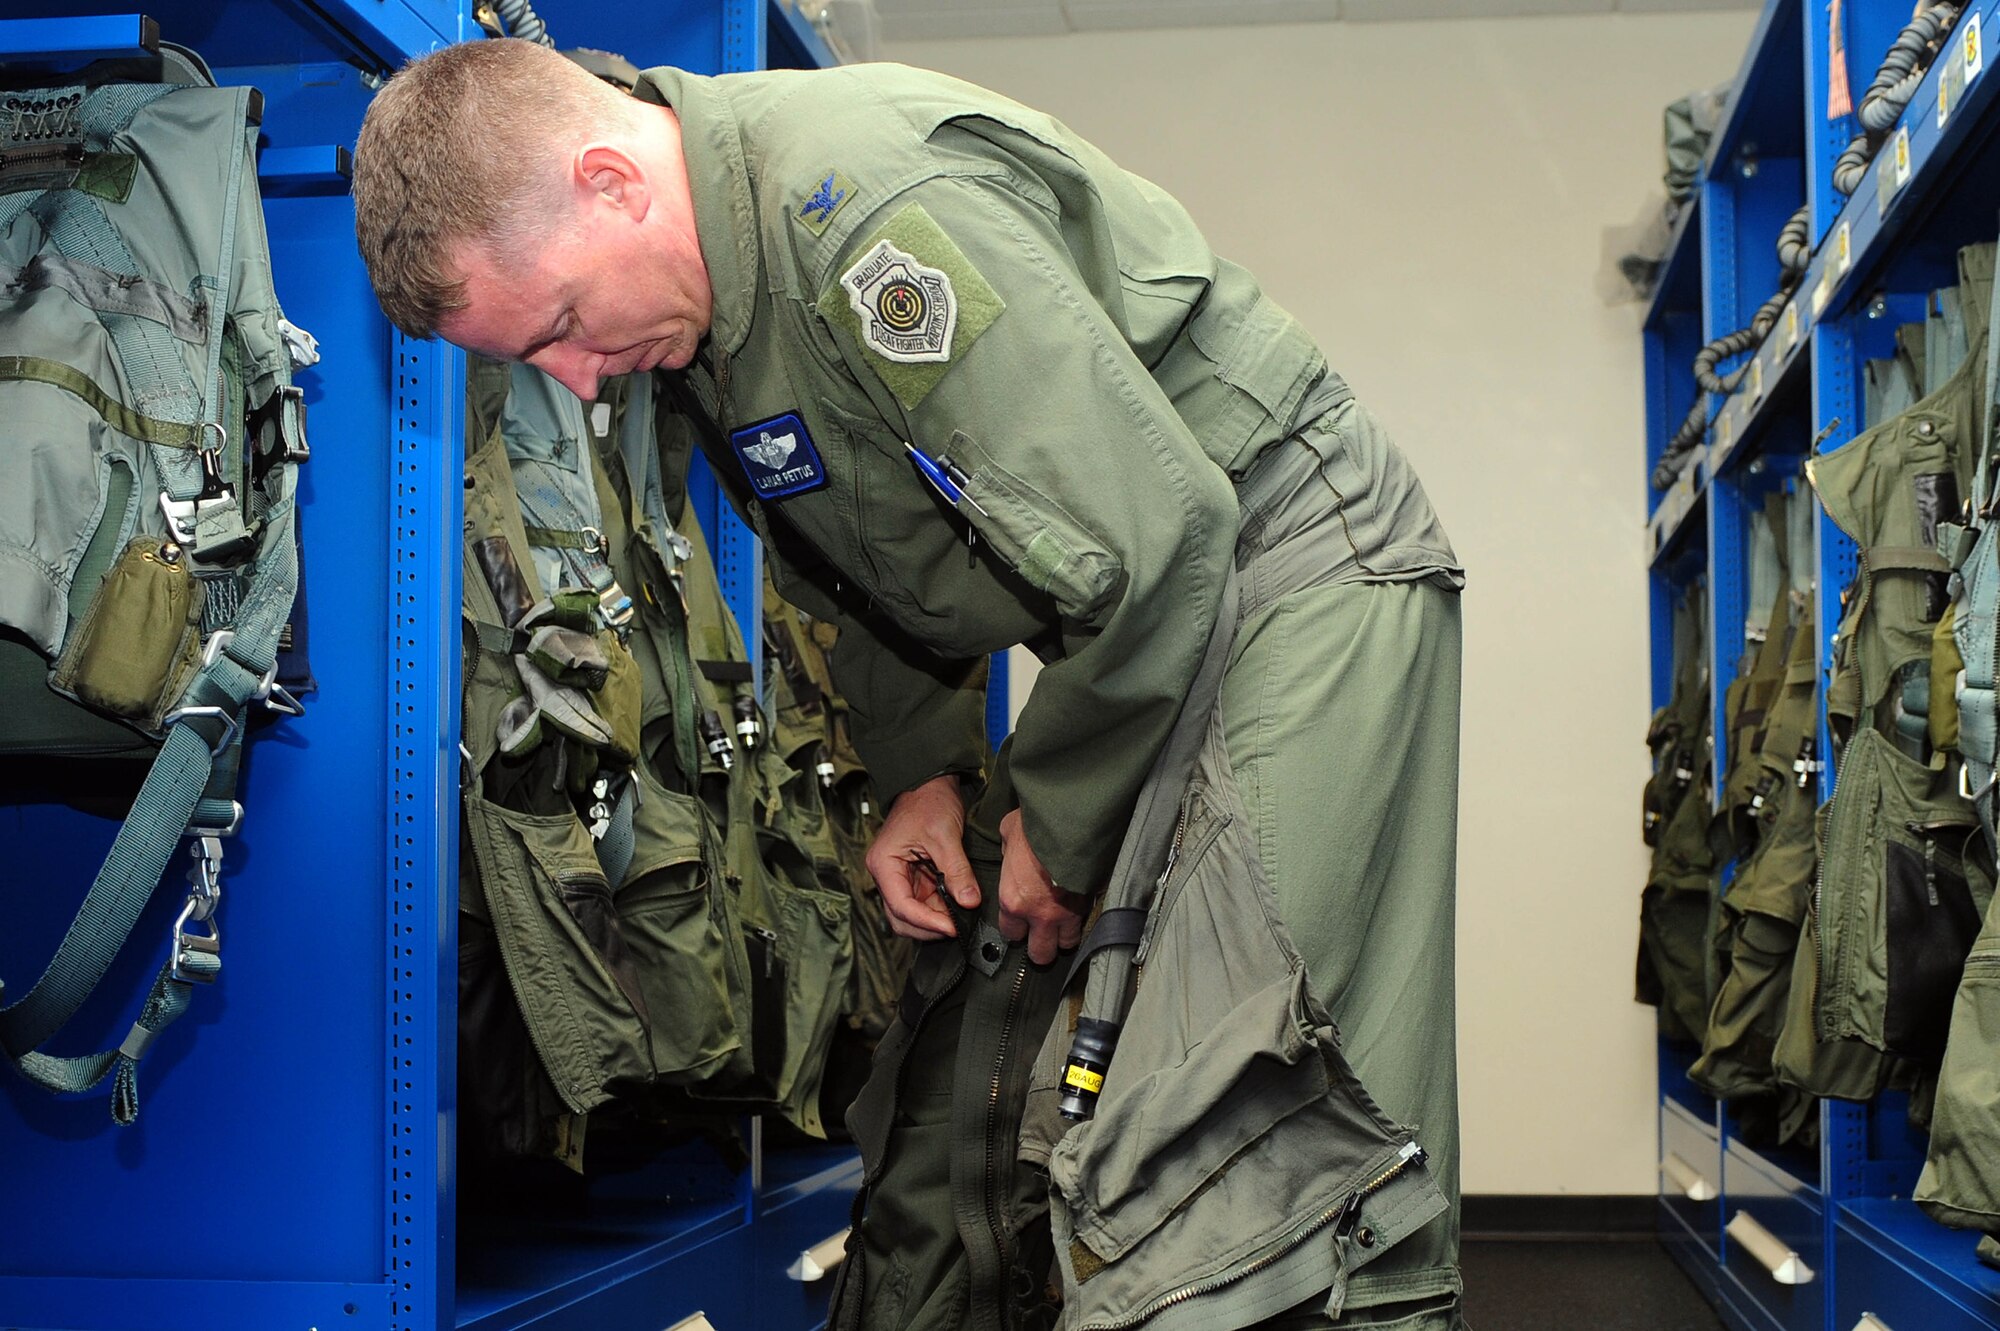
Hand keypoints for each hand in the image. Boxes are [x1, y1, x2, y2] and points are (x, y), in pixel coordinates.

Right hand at [866, 774, 979, 941]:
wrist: (930, 783)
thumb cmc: (929, 801)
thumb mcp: (944, 836)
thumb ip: (956, 871)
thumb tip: (969, 902)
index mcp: (884, 864)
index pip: (901, 907)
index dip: (927, 922)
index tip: (952, 928)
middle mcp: (887, 875)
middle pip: (902, 918)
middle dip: (929, 927)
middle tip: (957, 928)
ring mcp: (900, 878)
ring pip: (912, 915)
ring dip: (935, 920)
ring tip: (960, 917)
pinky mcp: (914, 877)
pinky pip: (924, 903)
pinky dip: (939, 910)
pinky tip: (957, 907)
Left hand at [996, 808, 1087, 965]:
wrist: (1070, 821)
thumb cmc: (1036, 826)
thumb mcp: (1009, 834)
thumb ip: (1008, 852)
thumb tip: (1012, 854)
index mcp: (1013, 900)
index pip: (1011, 934)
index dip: (1016, 930)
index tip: (1020, 924)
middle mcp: (1038, 915)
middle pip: (1040, 954)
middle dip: (1040, 948)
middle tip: (1042, 936)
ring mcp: (1067, 914)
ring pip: (1067, 945)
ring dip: (1064, 938)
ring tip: (1063, 927)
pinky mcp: (1089, 906)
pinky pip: (1086, 927)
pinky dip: (1082, 924)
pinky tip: (1080, 914)